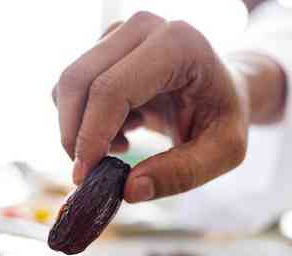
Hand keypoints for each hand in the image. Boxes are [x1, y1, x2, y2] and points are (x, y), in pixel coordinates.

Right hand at [52, 12, 250, 201]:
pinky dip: (83, 120)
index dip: (91, 136)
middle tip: (91, 173)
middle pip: (78, 81)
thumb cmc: (224, 117)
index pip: (112, 89)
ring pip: (67, 86)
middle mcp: (144, 27)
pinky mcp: (104, 45)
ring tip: (121, 146)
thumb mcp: (223, 152)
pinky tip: (120, 130)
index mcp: (178, 44)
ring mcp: (120, 32)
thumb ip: (181, 173)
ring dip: (79, 129)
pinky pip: (71, 89)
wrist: (221, 90)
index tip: (85, 177)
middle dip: (74, 135)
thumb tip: (128, 190)